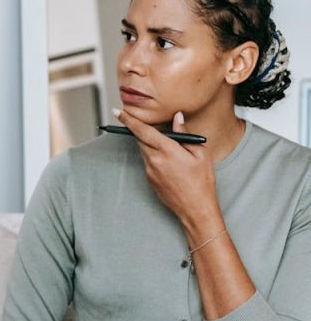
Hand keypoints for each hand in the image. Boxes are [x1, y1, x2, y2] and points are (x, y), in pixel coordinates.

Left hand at [114, 108, 219, 227]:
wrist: (195, 209)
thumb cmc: (202, 181)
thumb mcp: (200, 154)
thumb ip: (184, 134)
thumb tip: (177, 118)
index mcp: (167, 151)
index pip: (142, 131)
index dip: (129, 120)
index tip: (118, 112)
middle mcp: (154, 160)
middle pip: (139, 139)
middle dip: (140, 130)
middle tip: (146, 124)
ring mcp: (149, 171)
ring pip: (143, 150)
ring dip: (149, 143)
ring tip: (167, 146)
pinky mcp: (148, 179)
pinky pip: (147, 161)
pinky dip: (154, 156)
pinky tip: (169, 162)